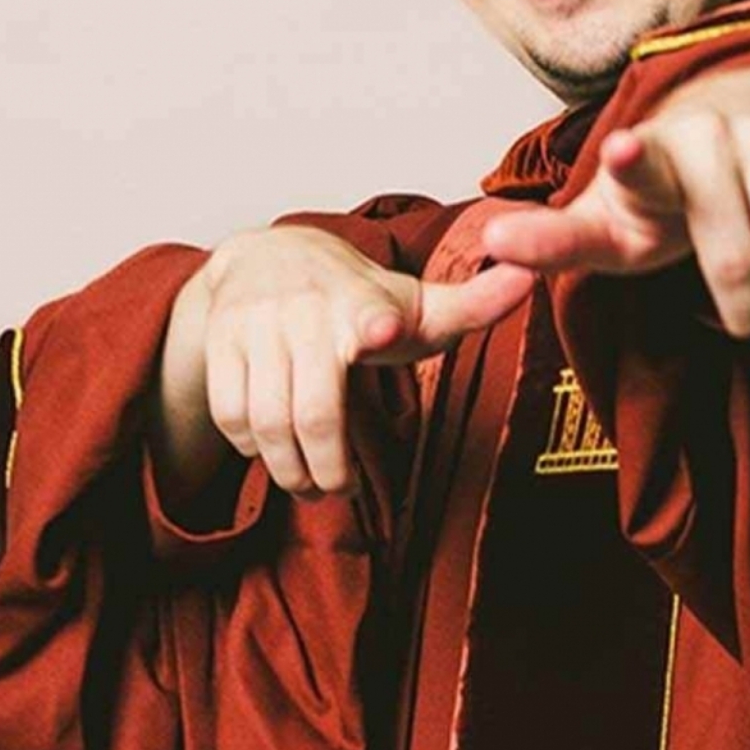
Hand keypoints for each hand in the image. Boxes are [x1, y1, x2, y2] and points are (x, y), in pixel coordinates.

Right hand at [155, 227, 533, 497]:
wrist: (264, 258)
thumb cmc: (355, 297)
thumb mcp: (415, 303)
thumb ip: (473, 304)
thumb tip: (530, 277)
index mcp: (363, 302)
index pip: (370, 311)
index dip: (376, 323)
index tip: (383, 329)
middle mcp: (305, 310)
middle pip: (312, 412)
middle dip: (327, 468)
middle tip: (340, 491)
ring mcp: (256, 326)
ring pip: (266, 422)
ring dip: (288, 469)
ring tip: (309, 484)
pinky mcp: (219, 343)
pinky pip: (230, 415)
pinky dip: (250, 446)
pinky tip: (271, 451)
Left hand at [479, 64, 749, 337]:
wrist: (742, 111)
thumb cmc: (667, 191)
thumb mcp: (610, 222)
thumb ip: (553, 242)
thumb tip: (493, 243)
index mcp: (640, 158)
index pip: (635, 163)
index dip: (631, 163)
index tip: (622, 151)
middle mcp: (705, 134)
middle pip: (736, 266)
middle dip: (739, 312)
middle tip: (727, 313)